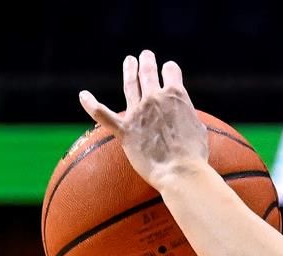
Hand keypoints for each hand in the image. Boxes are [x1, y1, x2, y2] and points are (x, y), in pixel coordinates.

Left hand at [79, 50, 208, 190]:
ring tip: (129, 61)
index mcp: (176, 95)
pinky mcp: (124, 130)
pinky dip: (91, 104)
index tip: (169, 72)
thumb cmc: (194, 155)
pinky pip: (103, 114)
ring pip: (130, 84)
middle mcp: (155, 97)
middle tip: (146, 56)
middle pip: (148, 72)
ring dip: (129, 70)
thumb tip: (184, 116)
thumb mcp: (198, 128)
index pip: (171, 71)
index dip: (170, 70)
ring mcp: (138, 112)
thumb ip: (188, 116)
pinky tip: (83, 96)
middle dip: (147, 62)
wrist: (180, 171)